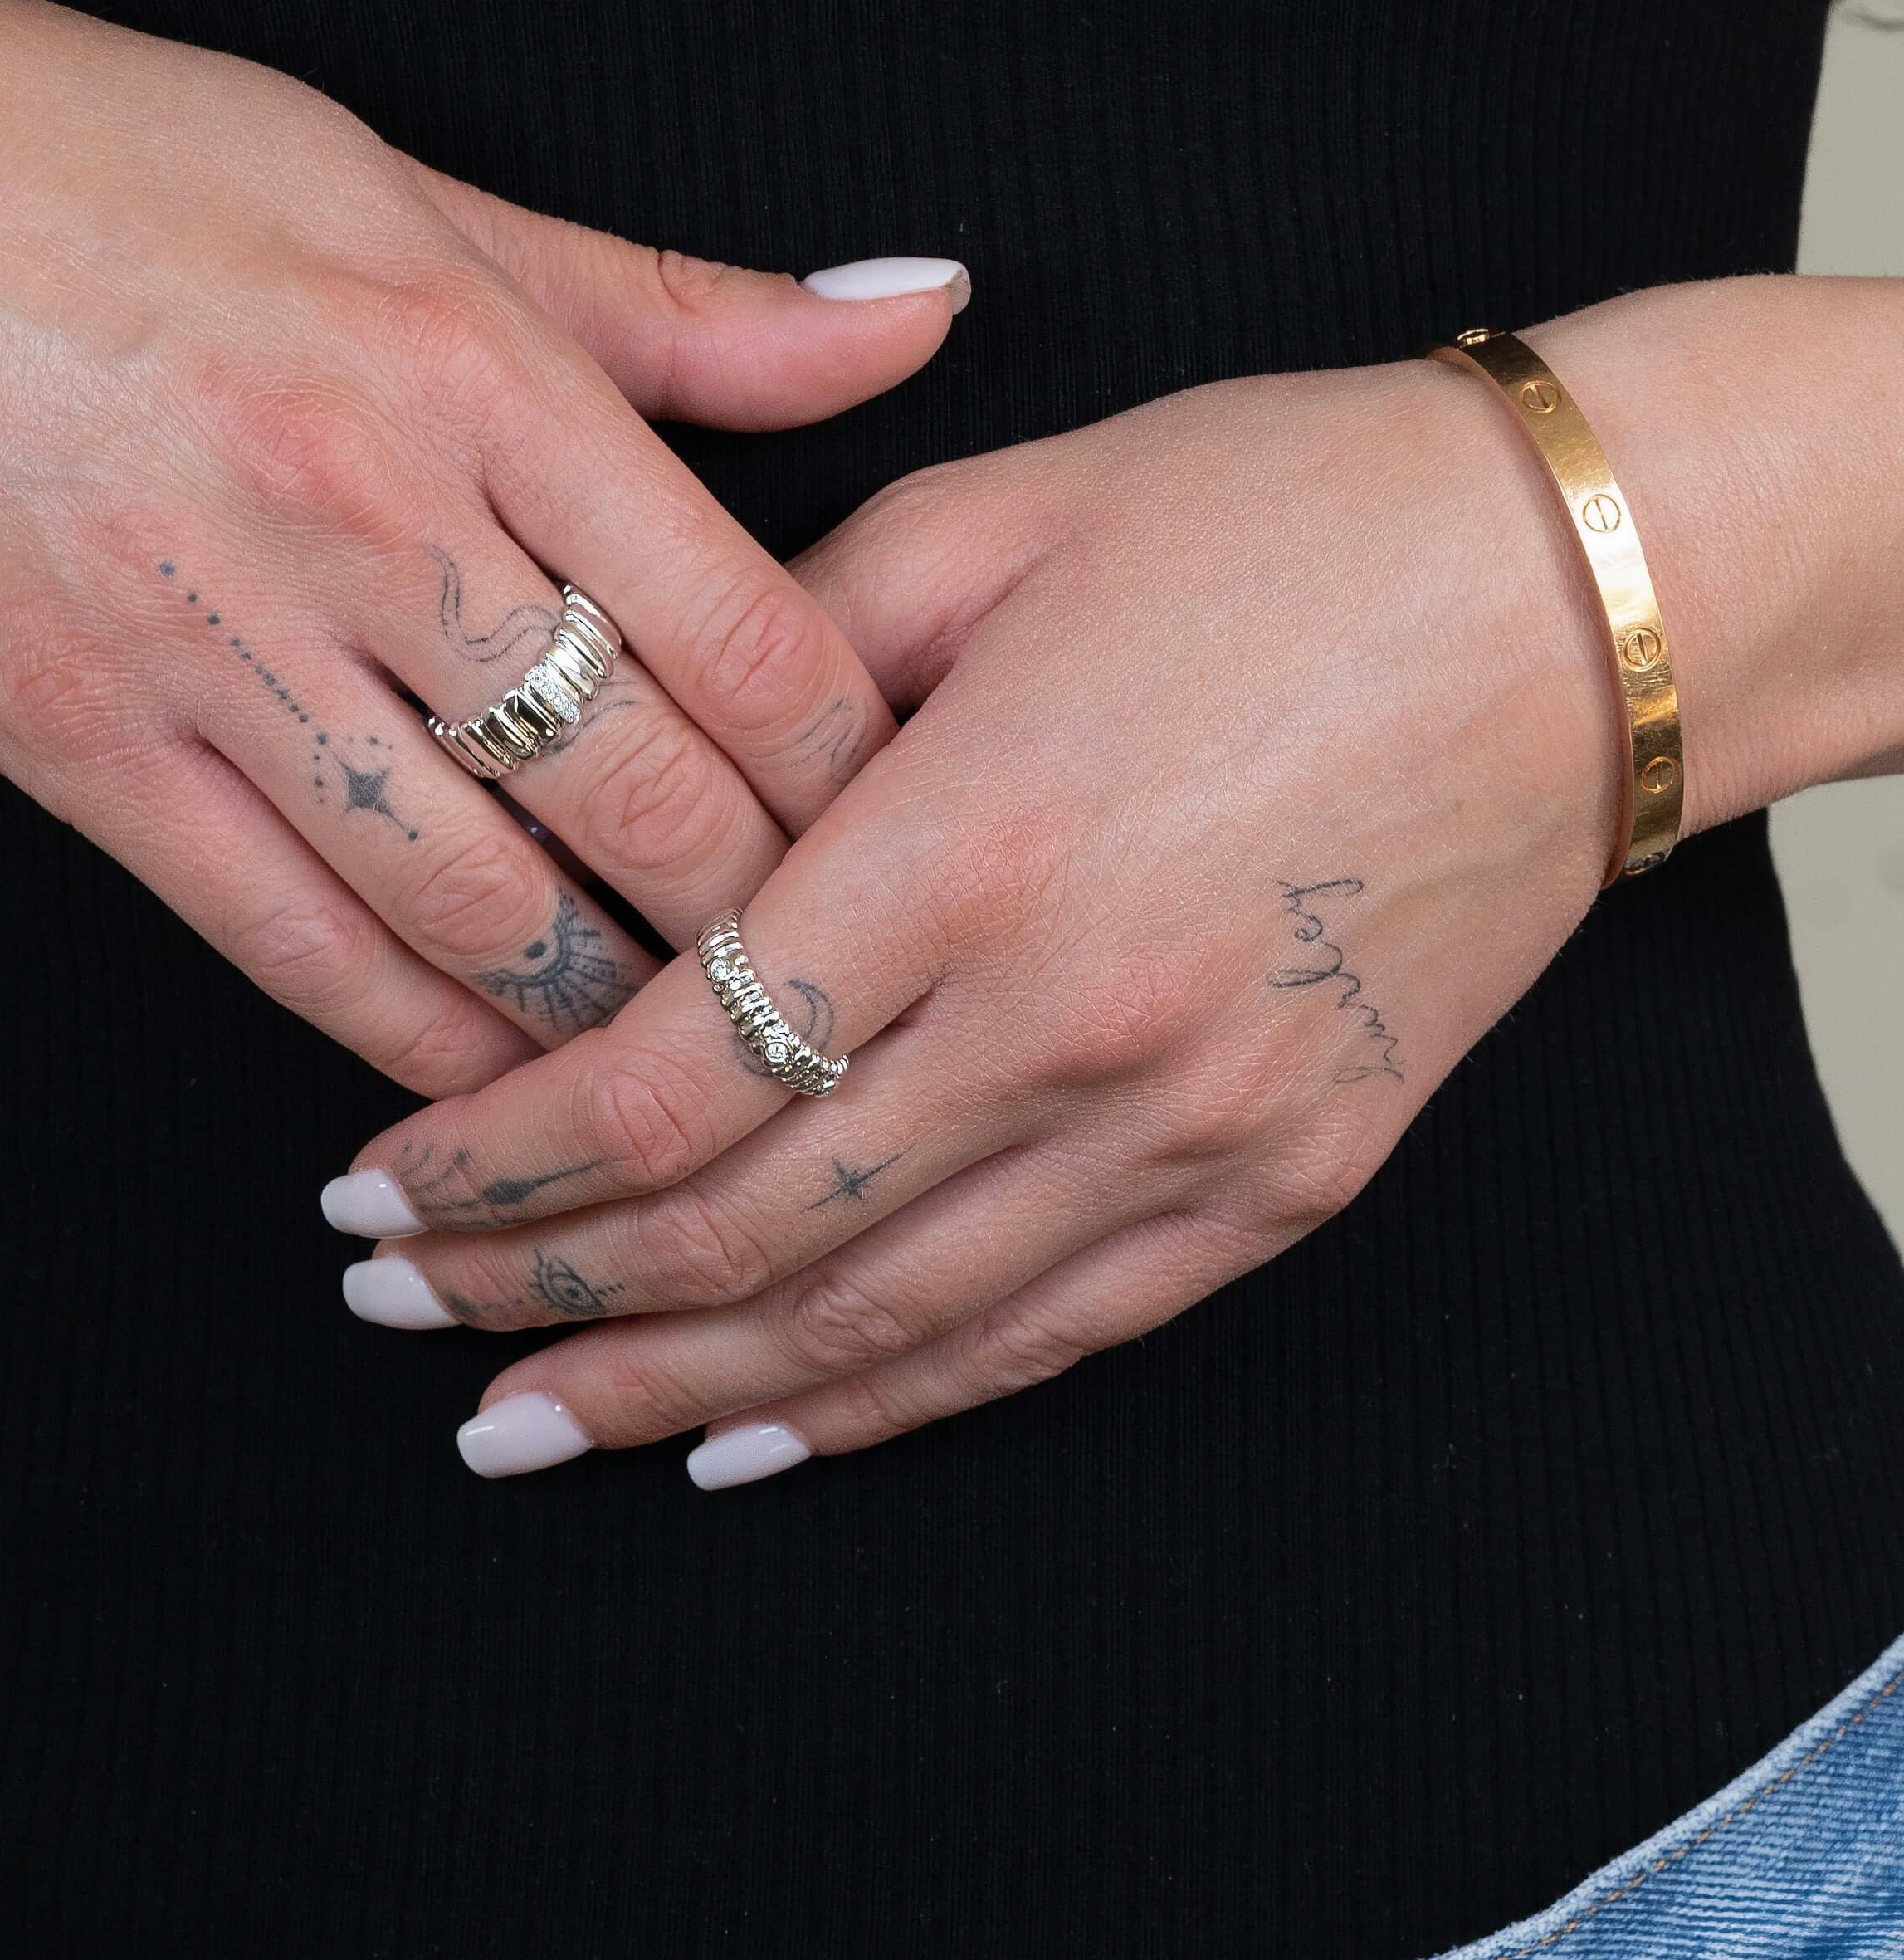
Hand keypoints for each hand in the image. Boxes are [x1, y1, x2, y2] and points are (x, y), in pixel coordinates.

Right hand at [0, 0, 966, 1090]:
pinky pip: (287, 938)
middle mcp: (359, 507)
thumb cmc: (121, 166)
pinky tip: (489, 1080)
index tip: (913, 845)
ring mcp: (208, 636)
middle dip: (762, 931)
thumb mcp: (424, 194)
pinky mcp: (77, 738)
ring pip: (475, 900)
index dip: (860, 777)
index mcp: (475, 362)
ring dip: (603, 1016)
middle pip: (639, 795)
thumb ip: (683, 308)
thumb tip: (927, 315)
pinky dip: (409, 1033)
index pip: (749, 631)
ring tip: (689, 1067)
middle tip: (831, 1000)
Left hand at [323, 312, 1654, 1473]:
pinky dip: (878, 1409)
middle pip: (739, 1230)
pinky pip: (1037, 1343)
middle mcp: (1071, 1025)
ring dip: (672, 1389)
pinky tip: (748, 1440)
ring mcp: (1190, 1131)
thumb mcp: (991, 524)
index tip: (373, 1192)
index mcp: (969, 845)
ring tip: (521, 1425)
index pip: (667, 1074)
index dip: (493, 1162)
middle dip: (535, 1290)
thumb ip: (778, 666)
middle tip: (388, 1316)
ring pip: (873, 1327)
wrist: (1585, 606)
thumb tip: (623, 788)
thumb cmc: (1283, 519)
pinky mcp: (1279, 1186)